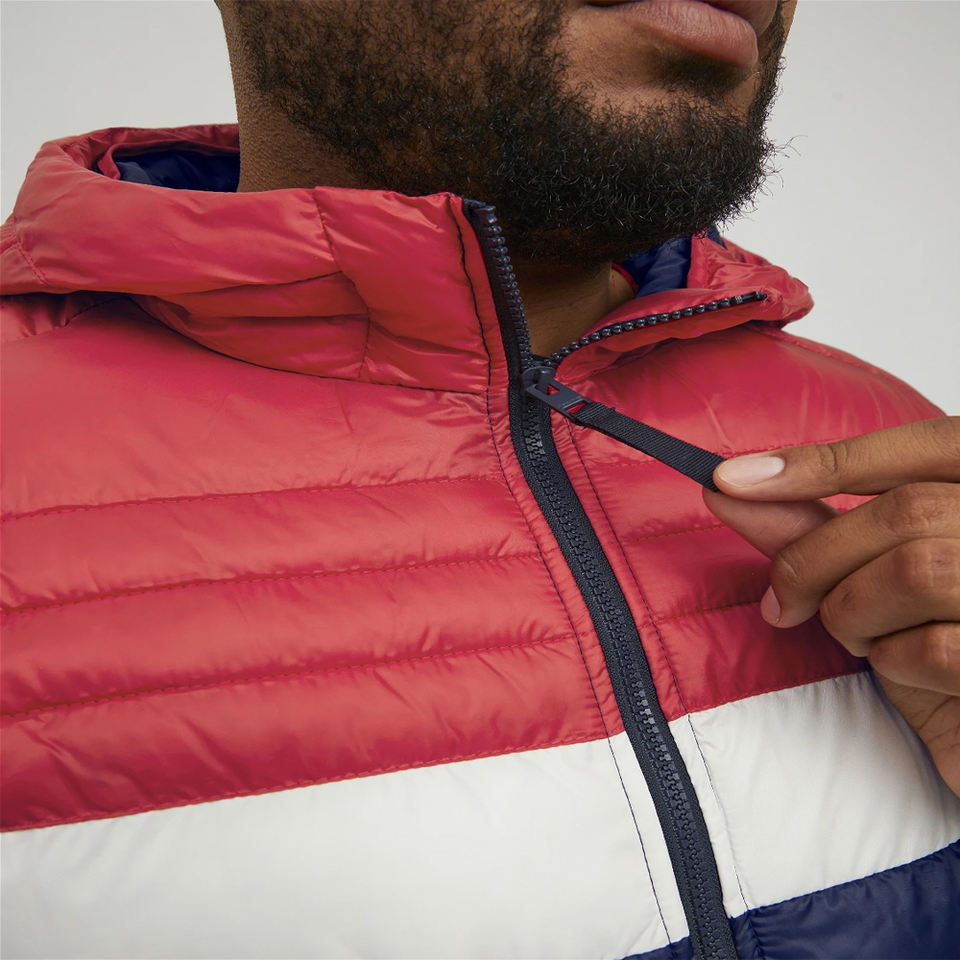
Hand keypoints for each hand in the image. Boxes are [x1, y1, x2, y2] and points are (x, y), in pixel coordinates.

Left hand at [702, 416, 959, 796]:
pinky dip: (892, 661)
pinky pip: (933, 647)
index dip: (820, 462)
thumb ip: (821, 526)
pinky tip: (904, 667)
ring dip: (852, 612)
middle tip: (783, 602)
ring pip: (914, 572)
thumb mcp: (880, 572)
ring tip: (859, 634)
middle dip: (816, 558)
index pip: (916, 446)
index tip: (731, 479)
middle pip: (905, 511)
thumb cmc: (942, 636)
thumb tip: (731, 488)